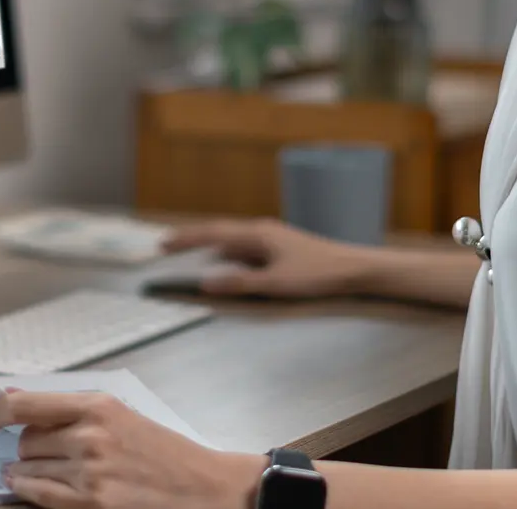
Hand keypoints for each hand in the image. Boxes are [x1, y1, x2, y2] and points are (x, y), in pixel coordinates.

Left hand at [0, 390, 261, 508]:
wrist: (205, 489)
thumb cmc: (166, 453)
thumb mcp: (121, 416)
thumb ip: (69, 410)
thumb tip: (17, 400)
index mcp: (99, 406)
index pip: (26, 404)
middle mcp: (90, 437)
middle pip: (25, 439)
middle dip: (26, 446)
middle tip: (40, 451)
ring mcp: (90, 474)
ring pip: (27, 468)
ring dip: (25, 471)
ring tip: (37, 472)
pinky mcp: (91, 505)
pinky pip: (39, 496)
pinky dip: (29, 491)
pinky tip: (34, 487)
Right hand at [162, 217, 367, 297]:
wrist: (354, 269)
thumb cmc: (317, 275)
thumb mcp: (276, 284)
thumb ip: (239, 283)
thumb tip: (204, 281)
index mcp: (257, 234)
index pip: (212, 233)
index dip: (186, 238)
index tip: (162, 243)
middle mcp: (261, 231)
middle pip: (219, 232)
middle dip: (192, 239)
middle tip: (167, 246)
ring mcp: (271, 238)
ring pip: (232, 240)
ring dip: (210, 246)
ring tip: (189, 254)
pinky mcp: (280, 248)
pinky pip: (245, 248)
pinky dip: (228, 254)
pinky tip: (227, 264)